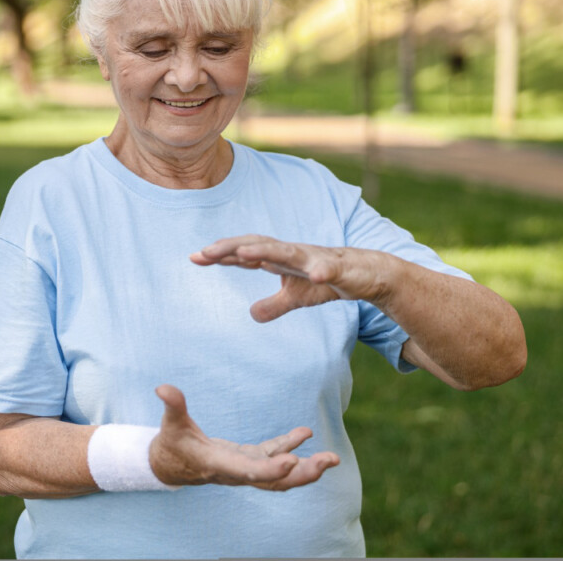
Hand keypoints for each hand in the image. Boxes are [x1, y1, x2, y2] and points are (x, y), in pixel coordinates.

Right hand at [148, 385, 338, 490]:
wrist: (170, 466)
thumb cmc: (171, 444)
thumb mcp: (170, 425)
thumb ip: (173, 406)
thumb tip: (163, 388)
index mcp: (219, 466)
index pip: (248, 472)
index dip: (270, 469)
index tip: (293, 461)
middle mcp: (237, 473)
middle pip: (274, 482)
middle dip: (303, 474)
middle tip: (329, 461)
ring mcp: (245, 469)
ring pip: (280, 477)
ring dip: (306, 468)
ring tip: (332, 458)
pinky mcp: (247, 460)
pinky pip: (273, 457)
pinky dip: (290, 447)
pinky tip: (305, 434)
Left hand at [191, 234, 395, 322]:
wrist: (369, 274)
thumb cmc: (328, 278)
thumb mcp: (296, 297)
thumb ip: (273, 304)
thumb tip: (251, 315)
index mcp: (279, 259)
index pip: (244, 254)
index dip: (220, 255)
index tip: (193, 257)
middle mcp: (292, 253)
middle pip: (257, 246)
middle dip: (231, 248)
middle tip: (204, 253)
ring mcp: (314, 257)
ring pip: (286, 251)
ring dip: (265, 252)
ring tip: (242, 254)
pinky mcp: (338, 268)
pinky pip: (329, 268)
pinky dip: (322, 270)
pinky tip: (316, 274)